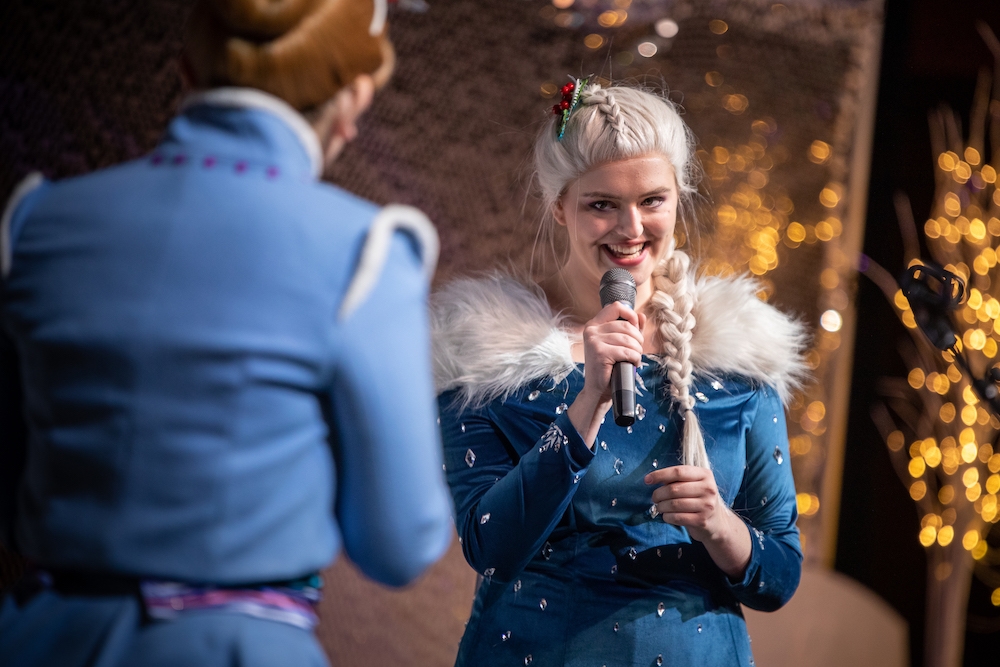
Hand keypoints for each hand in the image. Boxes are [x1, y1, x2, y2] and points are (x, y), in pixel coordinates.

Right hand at [566, 302, 645, 446]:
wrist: (598, 390)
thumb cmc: (609, 368)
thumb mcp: (619, 345)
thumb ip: (630, 330)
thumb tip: (641, 316)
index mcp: (594, 325)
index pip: (615, 307)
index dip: (630, 315)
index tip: (636, 328)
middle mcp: (591, 330)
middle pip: (626, 325)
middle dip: (638, 339)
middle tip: (636, 351)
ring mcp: (594, 341)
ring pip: (628, 339)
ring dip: (637, 351)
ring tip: (634, 359)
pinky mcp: (599, 353)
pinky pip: (627, 351)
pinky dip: (634, 359)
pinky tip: (632, 365)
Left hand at [645, 465, 751, 577]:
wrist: (716, 523)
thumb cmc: (699, 499)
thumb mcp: (694, 484)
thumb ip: (678, 480)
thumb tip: (653, 479)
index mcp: (705, 475)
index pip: (678, 471)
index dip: (660, 475)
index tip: (647, 480)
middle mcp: (708, 488)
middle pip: (674, 489)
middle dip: (658, 494)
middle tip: (654, 498)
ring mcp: (707, 505)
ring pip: (674, 504)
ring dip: (661, 506)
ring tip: (659, 507)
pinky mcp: (702, 521)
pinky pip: (677, 517)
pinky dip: (667, 517)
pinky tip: (666, 516)